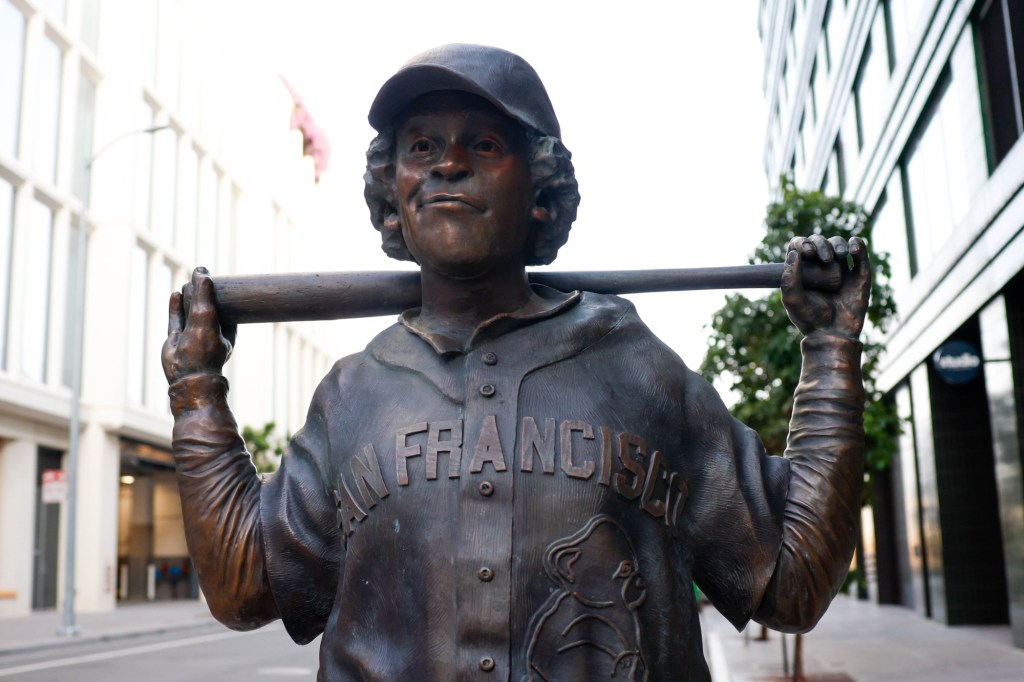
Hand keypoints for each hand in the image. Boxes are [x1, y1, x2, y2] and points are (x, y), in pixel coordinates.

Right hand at [162, 267, 236, 383]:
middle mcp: (209, 332)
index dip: (224, 294)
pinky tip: (175, 294)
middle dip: (204, 293)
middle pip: (206, 306)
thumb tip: (202, 271)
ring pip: (190, 311)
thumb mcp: (206, 316)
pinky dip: (176, 306)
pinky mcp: (176, 338)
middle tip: (202, 277)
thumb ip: (204, 294)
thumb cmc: (203, 347)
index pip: (226, 307)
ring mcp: (192, 335)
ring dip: (189, 297)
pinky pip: (177, 318)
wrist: (187, 374)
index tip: (224, 279)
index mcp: (225, 330)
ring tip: (188, 283)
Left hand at [781, 236, 870, 339]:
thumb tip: (794, 252)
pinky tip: (854, 245)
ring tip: (839, 255)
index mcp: (803, 271)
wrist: (833, 334)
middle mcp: (821, 268)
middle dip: (822, 244)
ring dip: (839, 245)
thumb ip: (788, 277)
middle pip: (821, 243)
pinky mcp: (859, 276)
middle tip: (824, 258)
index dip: (803, 243)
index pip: (801, 246)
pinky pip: (860, 255)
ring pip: (840, 246)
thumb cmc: (809, 318)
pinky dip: (858, 245)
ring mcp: (841, 271)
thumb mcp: (792, 299)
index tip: (806, 251)